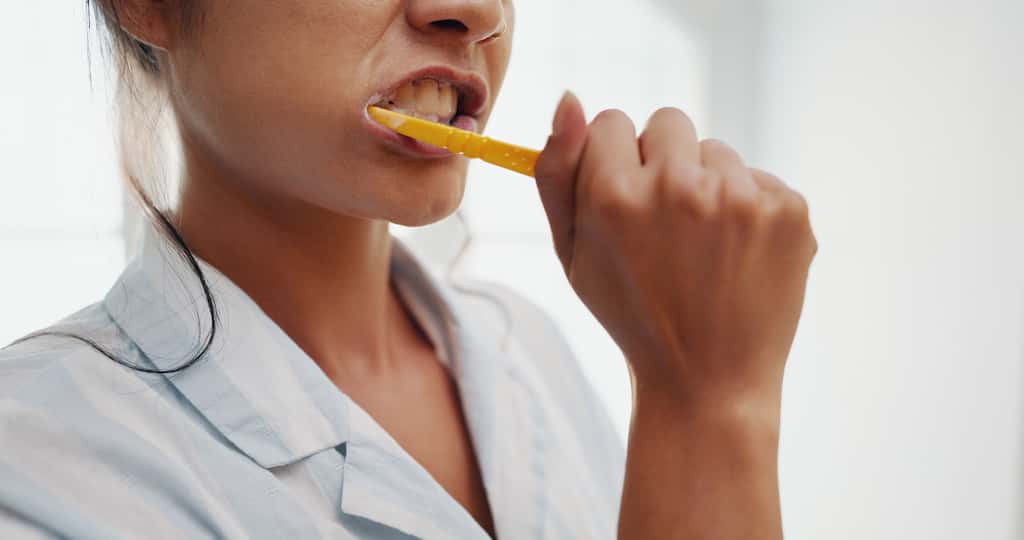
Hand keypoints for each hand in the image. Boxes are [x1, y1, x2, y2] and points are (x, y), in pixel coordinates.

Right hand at [534, 92, 816, 409]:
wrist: (708, 381)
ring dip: (707, 186)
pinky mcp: (788, 209)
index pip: (610, 122)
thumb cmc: (631, 315)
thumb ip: (557, 173)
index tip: (624, 200)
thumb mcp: (571, 253)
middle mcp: (678, 186)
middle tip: (666, 227)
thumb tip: (570, 99)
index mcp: (615, 195)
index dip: (613, 161)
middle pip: (667, 123)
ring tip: (704, 250)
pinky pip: (758, 178)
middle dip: (662, 162)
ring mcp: (740, 197)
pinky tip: (737, 257)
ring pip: (716, 151)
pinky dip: (749, 210)